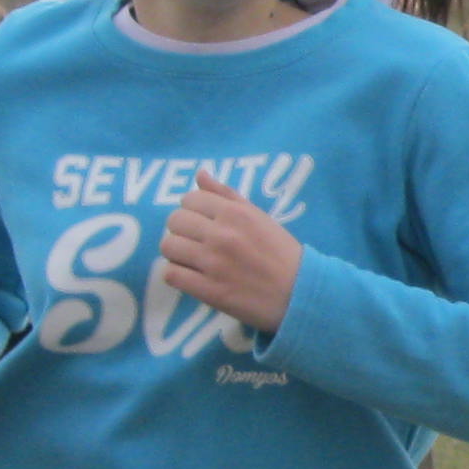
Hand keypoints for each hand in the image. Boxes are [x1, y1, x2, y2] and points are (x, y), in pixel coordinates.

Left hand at [159, 176, 302, 337]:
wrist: (301, 293)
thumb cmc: (282, 253)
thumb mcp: (260, 217)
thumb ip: (228, 194)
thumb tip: (200, 174)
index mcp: (235, 213)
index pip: (190, 199)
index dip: (193, 210)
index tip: (203, 223)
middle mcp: (221, 234)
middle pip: (175, 221)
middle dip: (182, 230)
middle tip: (196, 242)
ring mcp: (213, 263)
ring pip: (168, 247)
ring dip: (176, 252)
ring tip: (192, 259)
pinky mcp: (209, 290)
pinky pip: (171, 274)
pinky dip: (177, 275)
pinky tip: (192, 276)